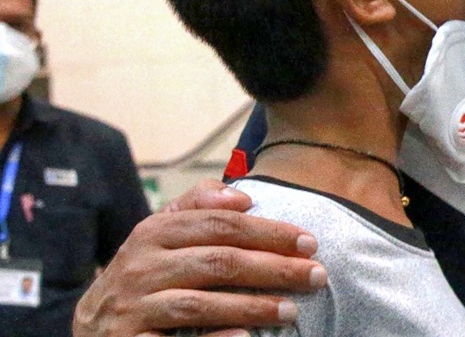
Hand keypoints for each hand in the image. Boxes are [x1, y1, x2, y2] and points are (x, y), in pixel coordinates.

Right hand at [73, 179, 327, 336]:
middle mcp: (140, 267)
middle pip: (219, 262)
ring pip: (200, 304)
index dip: (269, 231)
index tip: (310, 242)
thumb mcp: (160, 234)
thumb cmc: (144, 276)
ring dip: (252, 307)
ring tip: (292, 310)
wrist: (91, 328)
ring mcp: (132, 307)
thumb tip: (242, 198)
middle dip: (274, 268)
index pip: (220, 225)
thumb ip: (197, 206)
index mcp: (153, 232)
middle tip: (317, 275)